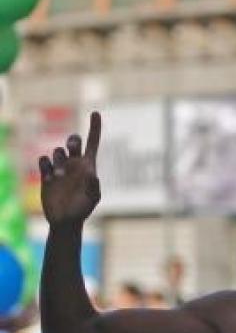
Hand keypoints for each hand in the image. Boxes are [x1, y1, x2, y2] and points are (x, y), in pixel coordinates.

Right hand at [39, 111, 101, 227]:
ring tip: (60, 176)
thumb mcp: (91, 199)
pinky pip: (43, 160)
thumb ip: (93, 186)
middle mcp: (74, 164)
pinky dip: (45, 164)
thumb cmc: (82, 210)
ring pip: (57, 151)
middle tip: (72, 147)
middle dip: (73, 140)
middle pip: (73, 142)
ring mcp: (60, 168)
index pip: (92, 143)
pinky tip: (49, 176)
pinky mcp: (47, 174)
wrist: (65, 220)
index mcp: (88, 166)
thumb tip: (92, 173)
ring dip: (59, 160)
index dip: (94, 128)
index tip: (95, 112)